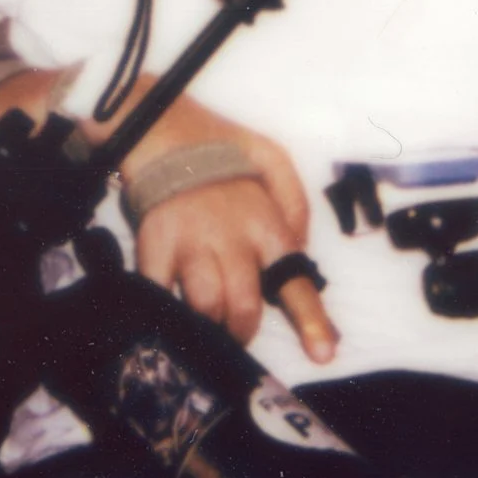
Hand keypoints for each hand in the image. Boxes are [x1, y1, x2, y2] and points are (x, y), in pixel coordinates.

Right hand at [125, 97, 336, 363]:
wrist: (160, 123)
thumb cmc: (218, 144)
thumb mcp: (273, 158)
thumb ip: (293, 204)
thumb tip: (297, 247)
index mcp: (266, 222)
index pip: (296, 280)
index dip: (312, 322)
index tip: (323, 354)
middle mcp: (232, 239)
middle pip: (245, 308)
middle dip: (243, 329)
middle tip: (236, 327)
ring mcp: (191, 244)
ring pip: (207, 309)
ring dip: (209, 325)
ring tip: (206, 321)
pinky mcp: (154, 245)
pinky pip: (161, 294)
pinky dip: (165, 308)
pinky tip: (167, 307)